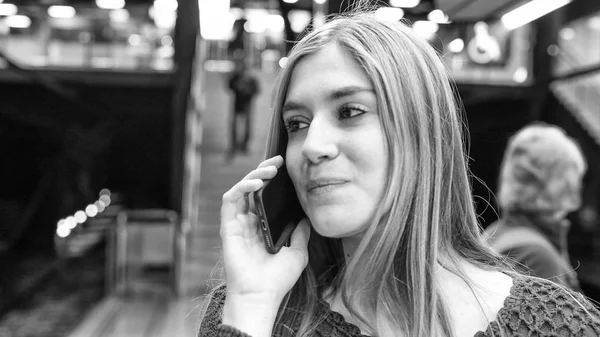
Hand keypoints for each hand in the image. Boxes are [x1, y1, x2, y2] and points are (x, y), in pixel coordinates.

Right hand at [220, 155, 310, 302]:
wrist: (261, 295)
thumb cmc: (277, 279)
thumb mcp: (297, 252)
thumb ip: (300, 233)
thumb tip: (306, 217)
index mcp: (263, 226)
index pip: (265, 196)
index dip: (273, 180)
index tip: (286, 168)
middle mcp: (249, 222)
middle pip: (253, 188)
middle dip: (264, 170)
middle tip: (278, 161)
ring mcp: (237, 223)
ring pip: (241, 189)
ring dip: (254, 175)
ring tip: (270, 170)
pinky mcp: (228, 226)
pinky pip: (230, 200)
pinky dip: (241, 187)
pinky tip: (256, 183)